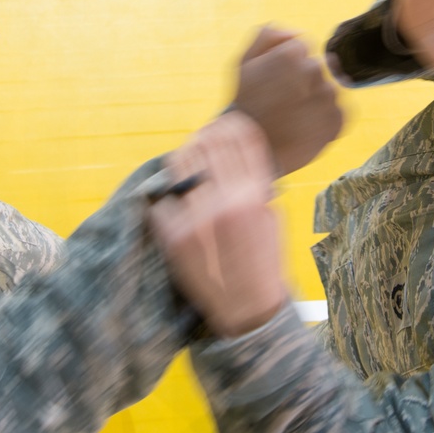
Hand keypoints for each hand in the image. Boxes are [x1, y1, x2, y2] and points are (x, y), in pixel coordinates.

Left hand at [150, 112, 287, 337]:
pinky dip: (167, 200)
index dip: (230, 125)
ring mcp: (199, 218)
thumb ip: (256, 185)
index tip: (222, 124)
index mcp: (256, 194)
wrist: (248, 308)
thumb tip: (234, 154)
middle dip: (203, 139)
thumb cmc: (262, 262)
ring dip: (181, 160)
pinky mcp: (175, 237)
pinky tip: (175, 205)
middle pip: (209, 144)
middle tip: (197, 143)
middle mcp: (228, 201)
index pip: (242, 138)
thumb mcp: (270, 218)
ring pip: (181, 165)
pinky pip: (162, 200)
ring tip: (183, 164)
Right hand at [232, 27, 342, 176]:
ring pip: (327, 90)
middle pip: (316, 69)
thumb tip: (298, 32)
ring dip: (313, 102)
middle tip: (282, 104)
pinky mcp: (338, 120)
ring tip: (292, 119)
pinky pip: (338, 113)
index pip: (302, 50)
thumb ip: (269, 36)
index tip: (275, 85)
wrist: (254, 152)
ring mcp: (328, 96)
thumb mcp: (244, 63)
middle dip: (302, 83)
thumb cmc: (246, 106)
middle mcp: (314, 71)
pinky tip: (304, 128)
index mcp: (291, 53)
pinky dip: (324, 120)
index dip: (286, 69)